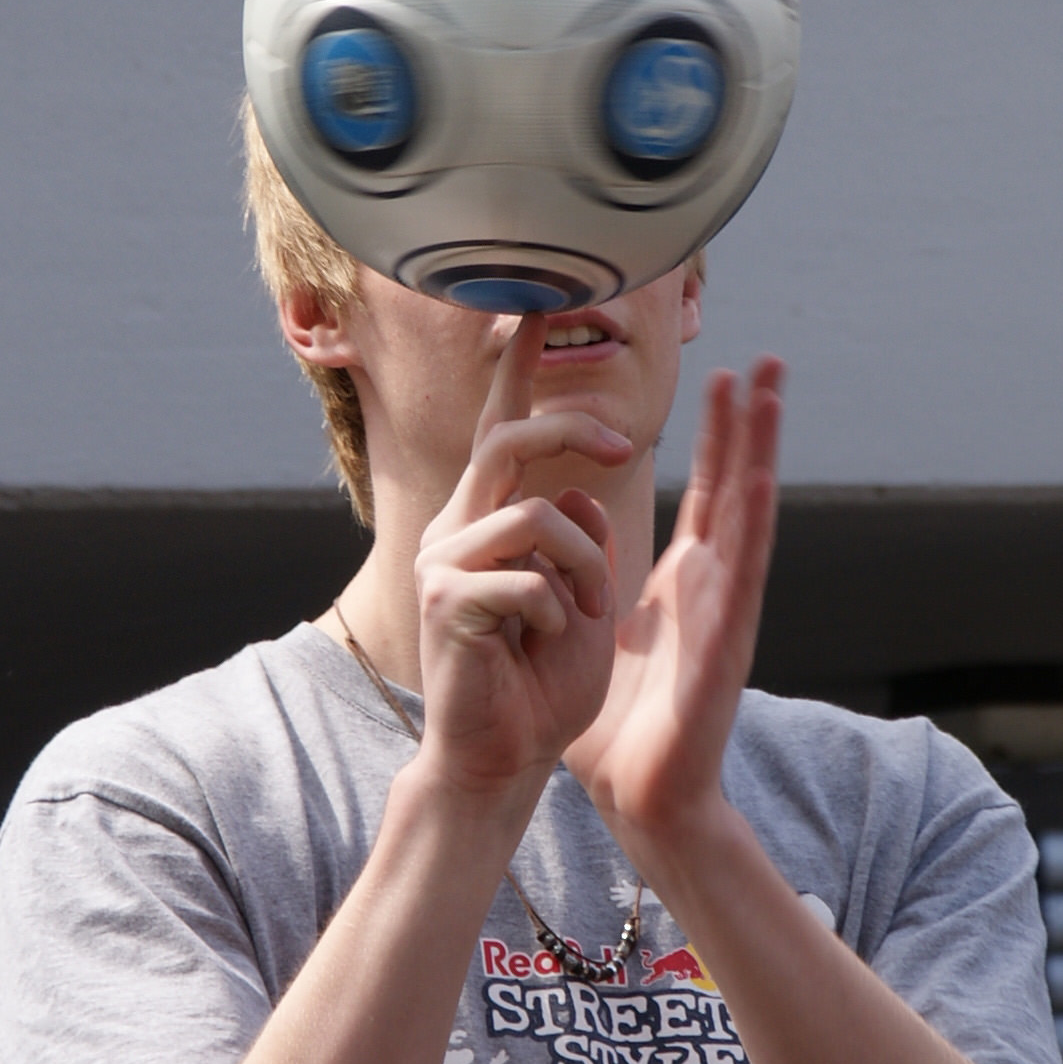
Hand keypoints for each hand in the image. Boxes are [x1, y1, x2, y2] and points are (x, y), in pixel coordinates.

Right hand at [410, 315, 629, 802]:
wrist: (500, 758)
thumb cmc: (538, 685)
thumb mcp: (575, 596)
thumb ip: (575, 537)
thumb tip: (578, 495)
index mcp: (485, 520)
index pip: (500, 428)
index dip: (518, 368)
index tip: (535, 305)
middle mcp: (454, 528)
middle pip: (509, 439)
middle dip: (572, 430)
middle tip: (621, 447)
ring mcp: (442, 562)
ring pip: (534, 513)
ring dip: (583, 566)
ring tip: (585, 616)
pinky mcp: (444, 603)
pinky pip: (524, 577)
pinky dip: (554, 613)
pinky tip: (540, 646)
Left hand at [564, 357, 782, 858]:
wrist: (639, 796)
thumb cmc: (621, 723)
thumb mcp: (597, 628)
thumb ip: (593, 572)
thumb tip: (575, 516)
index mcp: (688, 583)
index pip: (708, 493)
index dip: (718, 436)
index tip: (726, 374)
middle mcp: (715, 589)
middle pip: (739, 490)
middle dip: (751, 425)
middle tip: (767, 358)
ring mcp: (727, 617)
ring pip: (749, 521)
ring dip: (760, 457)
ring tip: (770, 396)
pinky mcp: (725, 652)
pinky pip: (741, 583)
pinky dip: (751, 531)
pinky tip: (760, 485)